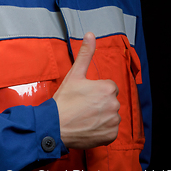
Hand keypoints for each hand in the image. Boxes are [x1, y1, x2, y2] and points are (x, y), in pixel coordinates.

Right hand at [53, 32, 120, 148]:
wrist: (56, 126)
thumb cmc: (64, 100)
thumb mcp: (74, 74)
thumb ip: (85, 53)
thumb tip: (90, 34)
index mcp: (108, 88)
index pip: (108, 87)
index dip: (96, 90)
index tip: (84, 95)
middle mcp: (114, 104)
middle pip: (110, 100)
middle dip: (99, 103)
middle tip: (83, 106)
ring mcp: (113, 121)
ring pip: (111, 115)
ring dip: (102, 116)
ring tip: (85, 116)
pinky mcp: (111, 136)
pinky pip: (111, 130)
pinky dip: (102, 129)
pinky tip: (89, 126)